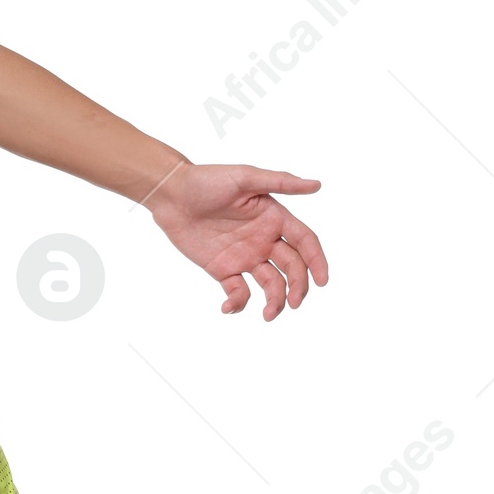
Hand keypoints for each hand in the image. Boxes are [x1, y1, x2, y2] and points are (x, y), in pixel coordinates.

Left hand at [145, 162, 326, 318]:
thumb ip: (280, 183)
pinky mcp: (223, 270)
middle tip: (295, 303)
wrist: (171, 195)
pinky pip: (238, 292)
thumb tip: (317, 185)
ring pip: (270, 284)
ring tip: (269, 315)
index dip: (317, 261)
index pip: (305, 243)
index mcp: (275, 218)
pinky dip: (238, 303)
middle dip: (298, 287)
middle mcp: (265, 240)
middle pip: (292, 268)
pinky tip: (228, 307)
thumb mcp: (245, 178)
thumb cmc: (207, 179)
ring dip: (275, 301)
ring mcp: (245, 257)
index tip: (323, 281)